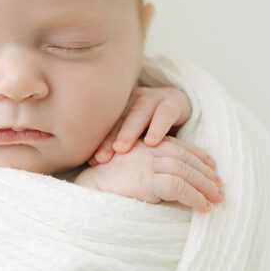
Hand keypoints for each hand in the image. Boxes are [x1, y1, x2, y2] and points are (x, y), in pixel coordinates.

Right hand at [75, 136, 224, 212]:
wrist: (82, 195)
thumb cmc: (102, 191)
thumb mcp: (130, 176)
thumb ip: (150, 174)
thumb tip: (176, 189)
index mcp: (142, 145)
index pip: (177, 146)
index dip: (198, 156)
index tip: (212, 167)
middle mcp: (146, 150)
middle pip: (186, 157)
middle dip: (206, 172)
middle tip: (221, 187)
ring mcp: (146, 163)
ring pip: (186, 171)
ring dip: (205, 186)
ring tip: (217, 200)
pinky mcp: (145, 179)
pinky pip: (179, 186)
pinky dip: (195, 197)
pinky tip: (203, 207)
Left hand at [89, 86, 207, 166]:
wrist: (177, 109)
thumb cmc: (147, 130)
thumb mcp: (130, 137)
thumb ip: (114, 149)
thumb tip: (92, 172)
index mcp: (117, 108)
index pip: (104, 125)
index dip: (97, 142)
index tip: (92, 162)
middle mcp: (132, 100)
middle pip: (117, 117)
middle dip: (109, 138)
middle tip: (102, 158)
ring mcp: (152, 98)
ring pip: (139, 112)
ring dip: (130, 130)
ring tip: (122, 149)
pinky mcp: (172, 102)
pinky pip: (165, 113)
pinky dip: (158, 126)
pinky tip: (152, 142)